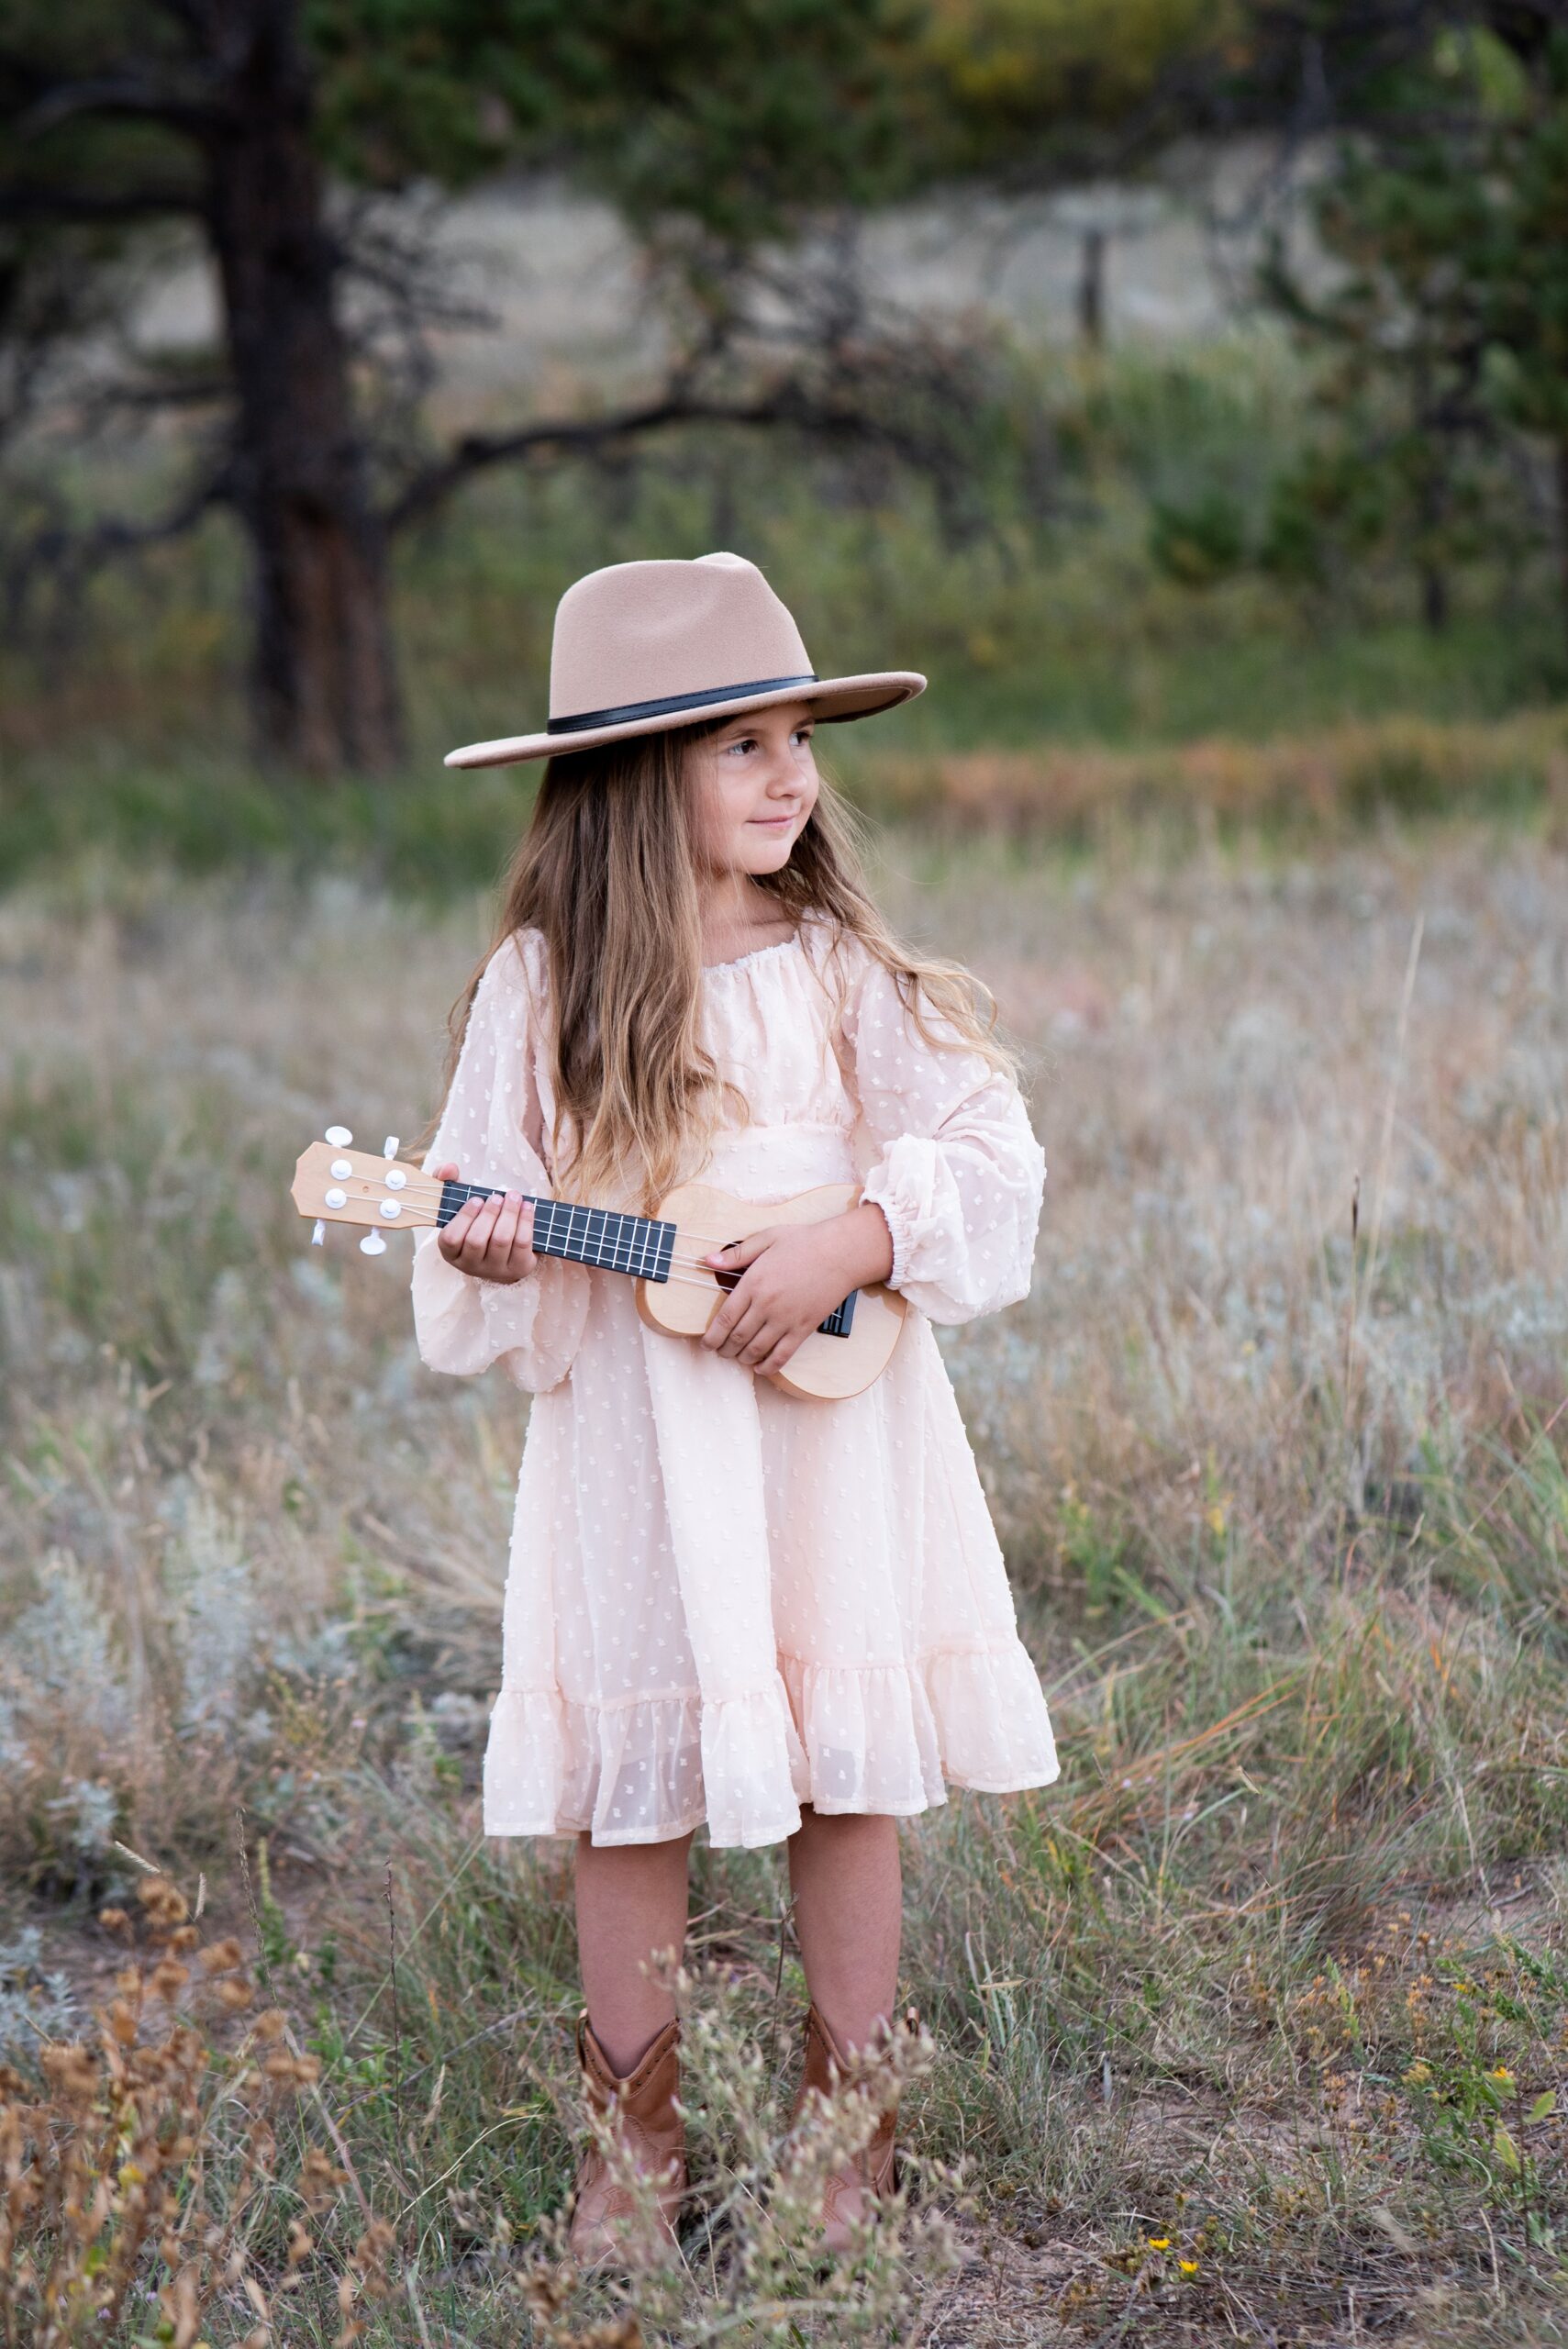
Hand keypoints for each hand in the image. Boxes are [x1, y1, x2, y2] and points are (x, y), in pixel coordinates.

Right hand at [432, 1162, 536, 1284]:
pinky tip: (527, 1206)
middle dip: (489, 1214)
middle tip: (497, 1197)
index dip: (464, 1217)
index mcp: (451, 1252)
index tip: (477, 1199)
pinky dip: (526, 1221)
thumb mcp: (460, 1201)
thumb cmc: (478, 1220)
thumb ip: (447, 1180)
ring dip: (509, 1214)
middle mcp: (470, 1265)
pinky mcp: (518, 1268)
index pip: (450, 1239)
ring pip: (501, 1241)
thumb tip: (449, 1168)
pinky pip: (522, 1243)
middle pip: (477, 1240)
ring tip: (513, 1197)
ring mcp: (495, 1269)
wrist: (508, 1246)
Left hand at [701, 1203, 893, 1377]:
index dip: (711, 1336)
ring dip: (742, 1359)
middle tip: (719, 1352)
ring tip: (738, 1358)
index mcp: (754, 1283)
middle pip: (737, 1338)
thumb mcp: (766, 1238)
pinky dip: (768, 1366)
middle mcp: (767, 1305)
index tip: (705, 1344)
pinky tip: (760, 1368)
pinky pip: (782, 1355)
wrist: (841, 1253)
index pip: (725, 1318)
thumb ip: (736, 1253)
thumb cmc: (804, 1242)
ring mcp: (786, 1319)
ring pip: (756, 1349)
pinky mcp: (804, 1328)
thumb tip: (707, 1261)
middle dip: (724, 1350)